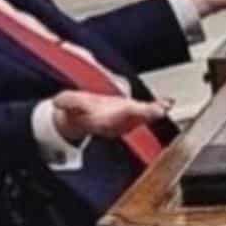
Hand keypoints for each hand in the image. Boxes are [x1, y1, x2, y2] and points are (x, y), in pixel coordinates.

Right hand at [51, 91, 169, 146]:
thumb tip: (59, 102)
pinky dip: (157, 108)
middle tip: (160, 108)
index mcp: (102, 119)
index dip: (127, 114)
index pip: (117, 117)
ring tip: (166, 105)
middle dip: (147, 114)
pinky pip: (146, 112)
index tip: (134, 111)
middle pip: (133, 119)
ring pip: (142, 117)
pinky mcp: (131, 113)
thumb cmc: (76, 110)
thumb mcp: (67, 104)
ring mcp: (125, 120)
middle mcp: (116, 122)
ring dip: (155, 112)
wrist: (80, 119)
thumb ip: (66, 103)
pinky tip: (167, 103)